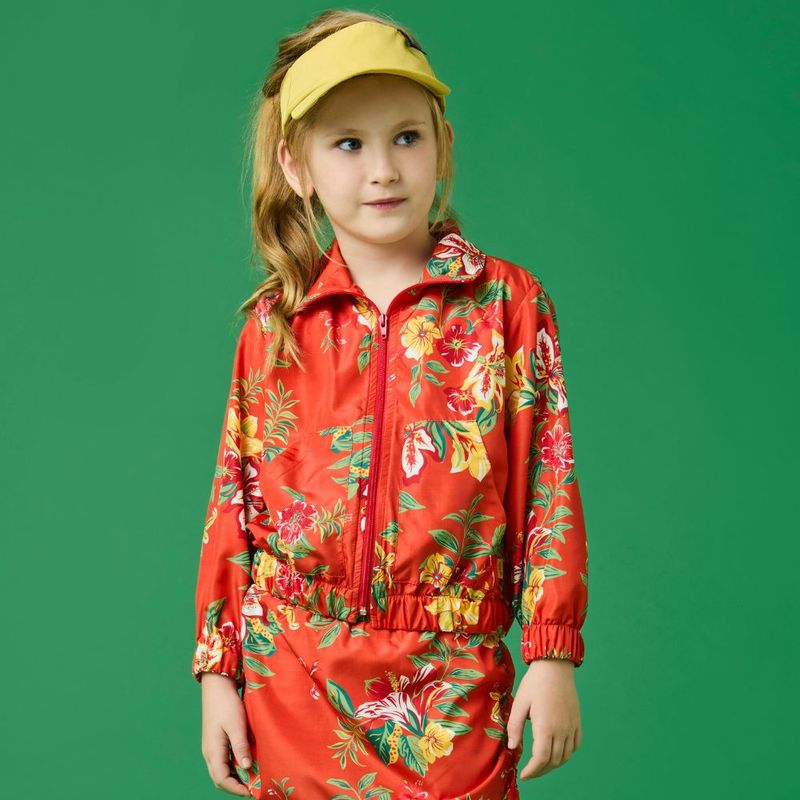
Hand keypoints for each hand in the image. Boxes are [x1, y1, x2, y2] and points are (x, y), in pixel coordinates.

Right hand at [200, 673, 252, 796]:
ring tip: (252, 778)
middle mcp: (210, 752)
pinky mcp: (217, 739)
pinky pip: (224, 760)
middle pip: (220, 778)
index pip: (221, 779)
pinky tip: (247, 762)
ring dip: (235, 776)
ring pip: (222, 769)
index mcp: (213, 751)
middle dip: (235, 786)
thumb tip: (247, 768)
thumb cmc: (226, 703)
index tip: (251, 792)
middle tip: (253, 788)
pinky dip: (234, 766)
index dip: (236, 789)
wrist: (217, 685)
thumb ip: (240, 747)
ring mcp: (212, 746)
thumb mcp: (236, 725)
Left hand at [506, 659, 581, 779]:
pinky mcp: (577, 721)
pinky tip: (557, 752)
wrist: (555, 666)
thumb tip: (513, 748)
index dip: (532, 771)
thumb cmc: (534, 683)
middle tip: (529, 771)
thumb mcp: (520, 703)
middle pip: (554, 761)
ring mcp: (572, 726)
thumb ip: (515, 727)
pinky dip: (567, 754)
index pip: (541, 759)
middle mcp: (561, 730)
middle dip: (541, 771)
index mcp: (546, 727)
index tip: (523, 775)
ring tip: (541, 764)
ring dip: (554, 764)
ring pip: (566, 756)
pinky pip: (575, 745)